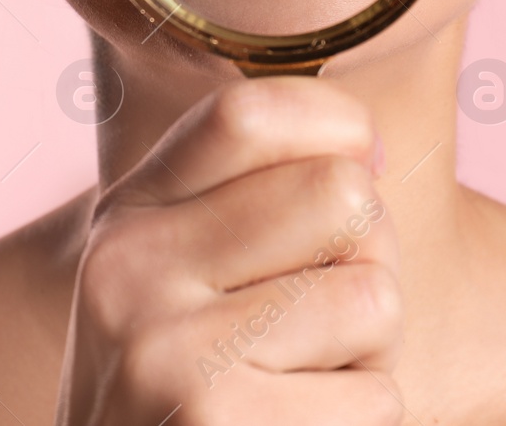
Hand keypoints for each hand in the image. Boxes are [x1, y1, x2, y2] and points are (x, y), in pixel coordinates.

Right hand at [55, 76, 401, 425]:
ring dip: (370, 359)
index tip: (358, 167)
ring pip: (374, 299)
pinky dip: (359, 425)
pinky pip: (377, 398)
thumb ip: (244, 202)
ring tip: (300, 392)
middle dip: (369, 263)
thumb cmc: (185, 399)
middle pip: (342, 196)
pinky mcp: (215, 423)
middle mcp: (128, 268)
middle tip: (323, 324)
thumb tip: (367, 150)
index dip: (336, 127)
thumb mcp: (179, 284)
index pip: (251, 111)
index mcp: (127, 216)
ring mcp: (166, 351)